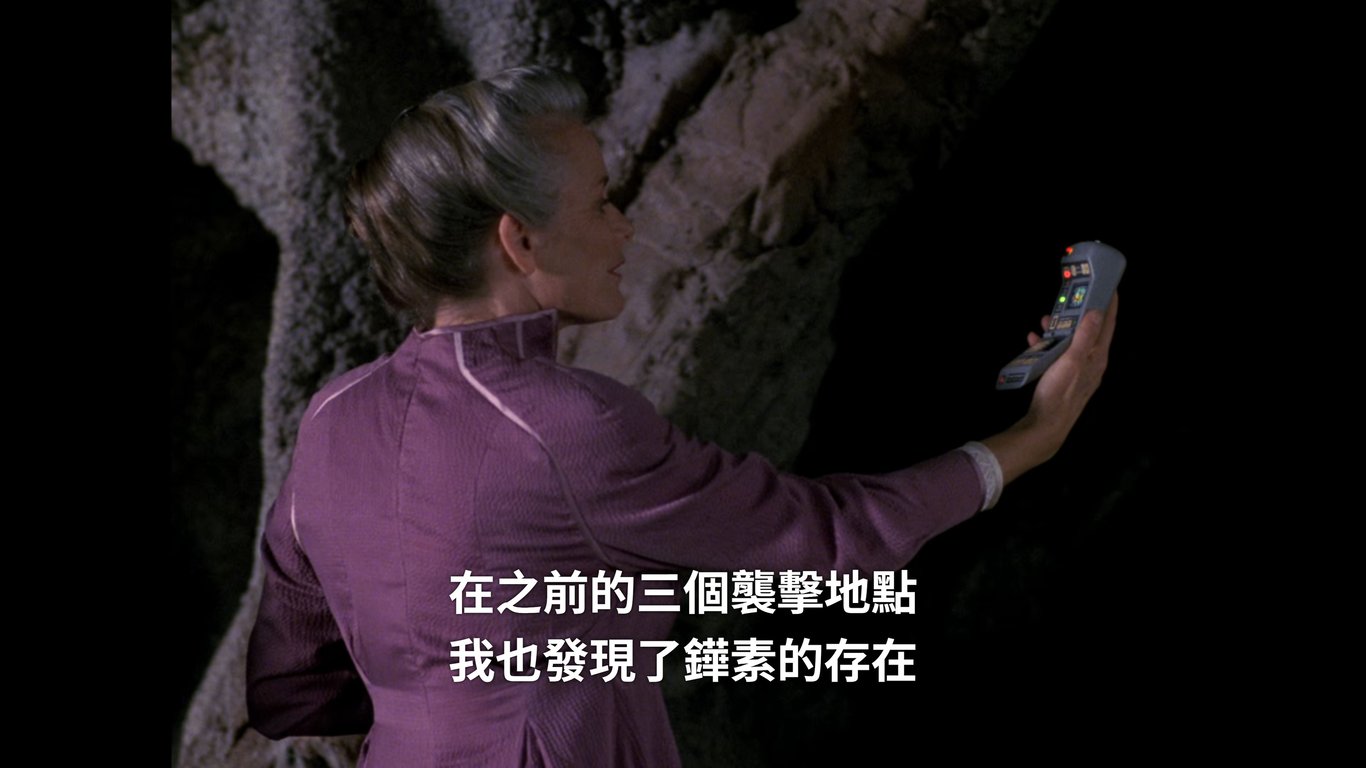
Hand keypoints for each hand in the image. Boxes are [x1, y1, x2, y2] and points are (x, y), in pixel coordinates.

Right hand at [1026, 292, 1117, 447]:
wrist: (1046, 425)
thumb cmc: (1059, 393)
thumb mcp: (1072, 361)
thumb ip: (1085, 336)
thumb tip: (1097, 312)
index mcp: (1098, 357)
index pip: (1108, 325)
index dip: (1110, 305)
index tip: (1111, 287)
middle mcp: (1092, 363)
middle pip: (1090, 332)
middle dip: (1080, 314)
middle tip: (1071, 298)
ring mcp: (1078, 371)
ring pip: (1072, 342)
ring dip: (1061, 329)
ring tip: (1046, 319)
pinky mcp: (1064, 377)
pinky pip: (1060, 354)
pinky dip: (1049, 345)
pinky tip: (1035, 341)